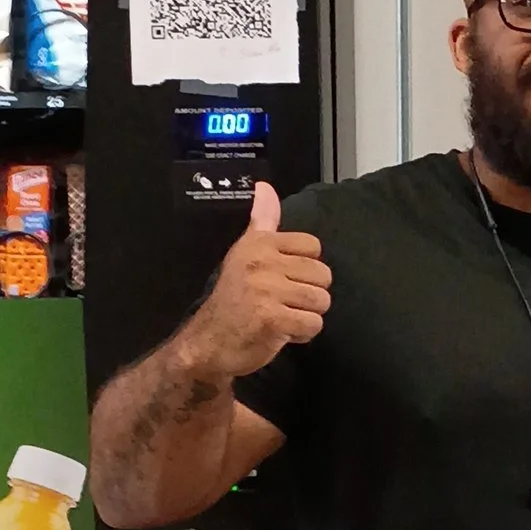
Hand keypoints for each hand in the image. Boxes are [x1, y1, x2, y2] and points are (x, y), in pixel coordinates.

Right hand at [183, 179, 329, 377]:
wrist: (208, 343)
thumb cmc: (233, 301)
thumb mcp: (244, 254)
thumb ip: (262, 221)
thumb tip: (264, 186)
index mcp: (259, 243)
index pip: (313, 247)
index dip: (304, 270)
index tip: (282, 281)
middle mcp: (262, 261)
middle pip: (323, 276)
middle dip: (308, 296)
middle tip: (282, 304)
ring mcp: (267, 289)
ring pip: (320, 301)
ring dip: (306, 316)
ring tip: (282, 318)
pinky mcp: (272, 317)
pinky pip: (313, 324)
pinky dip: (301, 335)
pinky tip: (281, 332)